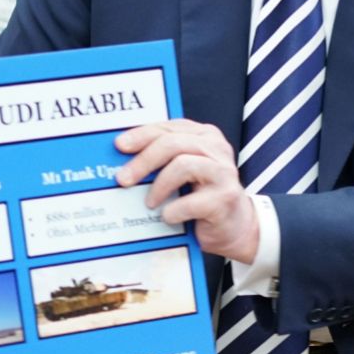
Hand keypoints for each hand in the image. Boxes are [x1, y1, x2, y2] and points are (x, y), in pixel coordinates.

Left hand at [114, 119, 260, 263]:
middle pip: (172, 144)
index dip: (141, 135)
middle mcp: (217, 148)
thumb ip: (161, 159)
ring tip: (149, 203)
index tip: (119, 146)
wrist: (234, 227)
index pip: (167, 127)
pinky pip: (191, 202)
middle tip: (123, 179)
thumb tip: (121, 159)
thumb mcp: (181, 171)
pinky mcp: (225, 198)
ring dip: (159, 186)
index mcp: (203, 135)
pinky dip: (173, 211)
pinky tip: (167, 217)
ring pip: (182, 165)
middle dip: (143, 161)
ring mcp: (224, 172)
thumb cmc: (201, 196)